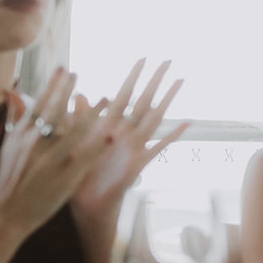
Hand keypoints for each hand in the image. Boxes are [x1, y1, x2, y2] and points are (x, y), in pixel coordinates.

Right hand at [0, 68, 111, 236]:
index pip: (39, 106)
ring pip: (73, 134)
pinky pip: (85, 160)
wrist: (7, 213)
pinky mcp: (64, 179)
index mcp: (23, 137)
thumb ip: (15, 117)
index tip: (64, 69)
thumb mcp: (9, 146)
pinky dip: (98, 147)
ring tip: (106, 98)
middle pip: (53, 114)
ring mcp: (50, 163)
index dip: (52, 87)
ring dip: (91, 115)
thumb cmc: (10, 177)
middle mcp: (35, 147)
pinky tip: (113, 136)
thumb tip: (11, 91)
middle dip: (66, 92)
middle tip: (79, 74)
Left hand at [68, 60, 187, 236]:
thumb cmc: (80, 174)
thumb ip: (78, 118)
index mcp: (108, 127)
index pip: (123, 95)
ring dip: (167, 100)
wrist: (86, 204)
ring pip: (154, 119)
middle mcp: (125, 133)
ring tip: (180, 82)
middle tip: (168, 61)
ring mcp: (134, 147)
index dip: (133, 77)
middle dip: (155, 81)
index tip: (143, 58)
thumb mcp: (75, 143)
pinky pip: (158, 147)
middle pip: (143, 102)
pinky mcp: (138, 164)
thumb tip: (79, 93)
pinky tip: (187, 124)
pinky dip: (172, 136)